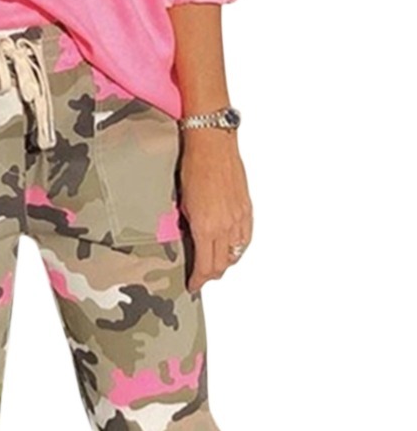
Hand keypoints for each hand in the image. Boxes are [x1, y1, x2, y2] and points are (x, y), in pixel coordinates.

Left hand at [178, 129, 252, 292]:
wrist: (213, 145)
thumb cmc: (194, 169)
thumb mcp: (182, 205)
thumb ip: (189, 228)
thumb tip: (190, 243)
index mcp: (206, 228)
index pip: (206, 266)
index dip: (199, 280)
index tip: (192, 285)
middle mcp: (226, 226)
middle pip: (222, 265)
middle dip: (211, 275)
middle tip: (201, 278)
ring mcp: (239, 218)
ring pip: (236, 254)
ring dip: (225, 264)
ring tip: (215, 266)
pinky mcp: (247, 209)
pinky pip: (246, 238)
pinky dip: (238, 249)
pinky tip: (231, 249)